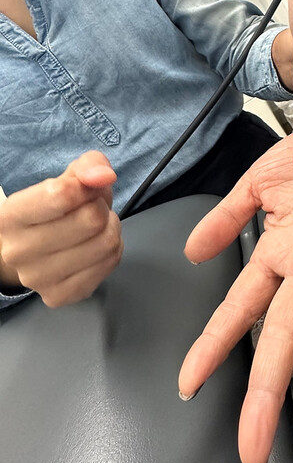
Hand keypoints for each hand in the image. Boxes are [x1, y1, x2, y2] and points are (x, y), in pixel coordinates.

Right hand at [0, 151, 122, 305]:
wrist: (38, 245)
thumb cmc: (55, 208)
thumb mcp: (70, 176)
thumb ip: (89, 166)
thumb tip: (104, 175)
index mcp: (10, 216)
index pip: (62, 196)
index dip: (88, 187)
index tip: (86, 188)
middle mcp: (16, 251)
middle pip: (91, 220)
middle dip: (101, 208)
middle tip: (91, 210)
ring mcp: (36, 278)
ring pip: (106, 243)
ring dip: (110, 229)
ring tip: (94, 229)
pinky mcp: (59, 296)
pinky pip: (110, 263)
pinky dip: (112, 251)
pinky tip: (94, 248)